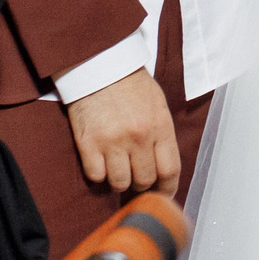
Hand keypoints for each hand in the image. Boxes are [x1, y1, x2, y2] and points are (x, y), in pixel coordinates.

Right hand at [66, 68, 179, 195]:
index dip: (168, 188)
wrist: (100, 66)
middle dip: (142, 184)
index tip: (164, 193)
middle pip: (145, 180)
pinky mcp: (88, 143)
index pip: (170, 170)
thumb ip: (162, 135)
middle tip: (137, 178)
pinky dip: (98, 174)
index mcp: (160, 127)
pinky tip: (100, 163)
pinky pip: (96, 175)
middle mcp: (138, 137)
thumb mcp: (158, 105)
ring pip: (120, 182)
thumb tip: (163, 165)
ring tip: (118, 170)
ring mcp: (112, 142)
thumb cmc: (131, 85)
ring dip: (120, 182)